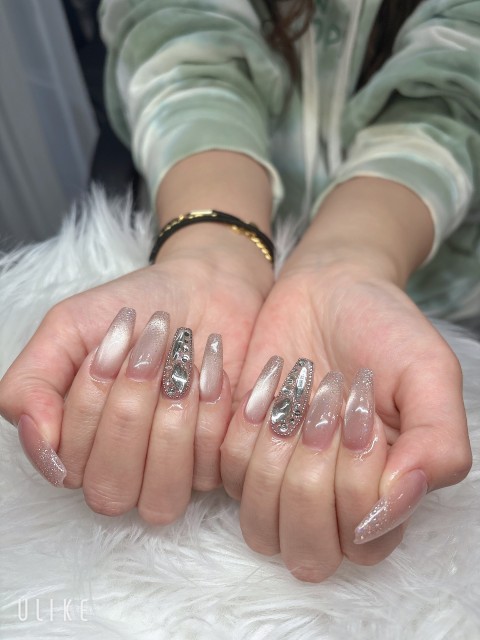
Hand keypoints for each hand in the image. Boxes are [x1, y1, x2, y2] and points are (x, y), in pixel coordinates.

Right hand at [0, 224, 272, 522]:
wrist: (206, 290)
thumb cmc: (138, 311)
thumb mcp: (69, 328)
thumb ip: (32, 383)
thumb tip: (39, 441)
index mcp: (78, 445)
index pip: (68, 463)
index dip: (90, 402)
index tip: (110, 344)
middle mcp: (122, 470)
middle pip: (112, 489)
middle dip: (130, 412)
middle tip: (149, 354)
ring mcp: (171, 474)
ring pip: (162, 496)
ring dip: (171, 423)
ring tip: (184, 366)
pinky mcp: (218, 465)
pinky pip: (210, 471)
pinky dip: (211, 413)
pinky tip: (213, 371)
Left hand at [221, 260, 471, 580]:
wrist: (327, 288)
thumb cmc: (382, 329)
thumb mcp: (428, 373)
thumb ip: (436, 444)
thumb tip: (393, 506)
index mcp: (384, 493)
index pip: (363, 542)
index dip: (356, 484)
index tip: (361, 414)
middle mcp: (330, 499)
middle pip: (308, 551)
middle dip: (311, 481)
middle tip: (325, 409)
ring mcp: (281, 478)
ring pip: (261, 523)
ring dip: (275, 457)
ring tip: (296, 395)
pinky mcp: (242, 451)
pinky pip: (228, 472)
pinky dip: (247, 429)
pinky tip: (269, 385)